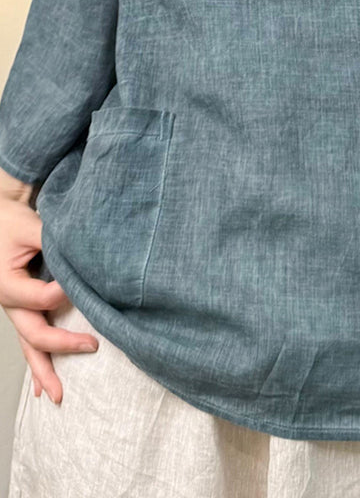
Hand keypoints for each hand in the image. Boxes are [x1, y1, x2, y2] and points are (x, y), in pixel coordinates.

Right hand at [0, 193, 98, 403]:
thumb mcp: (31, 227)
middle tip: (93, 346)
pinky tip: (39, 386)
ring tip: (58, 395)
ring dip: (43, 370)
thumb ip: (54, 245)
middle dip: (62, 345)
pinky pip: (27, 338)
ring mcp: (13, 309)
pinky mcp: (19, 308)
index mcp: (8, 285)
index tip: (85, 283)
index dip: (66, 292)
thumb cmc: (9, 222)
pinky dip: (36, 361)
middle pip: (33, 333)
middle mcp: (8, 302)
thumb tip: (84, 262)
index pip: (43, 298)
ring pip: (28, 344)